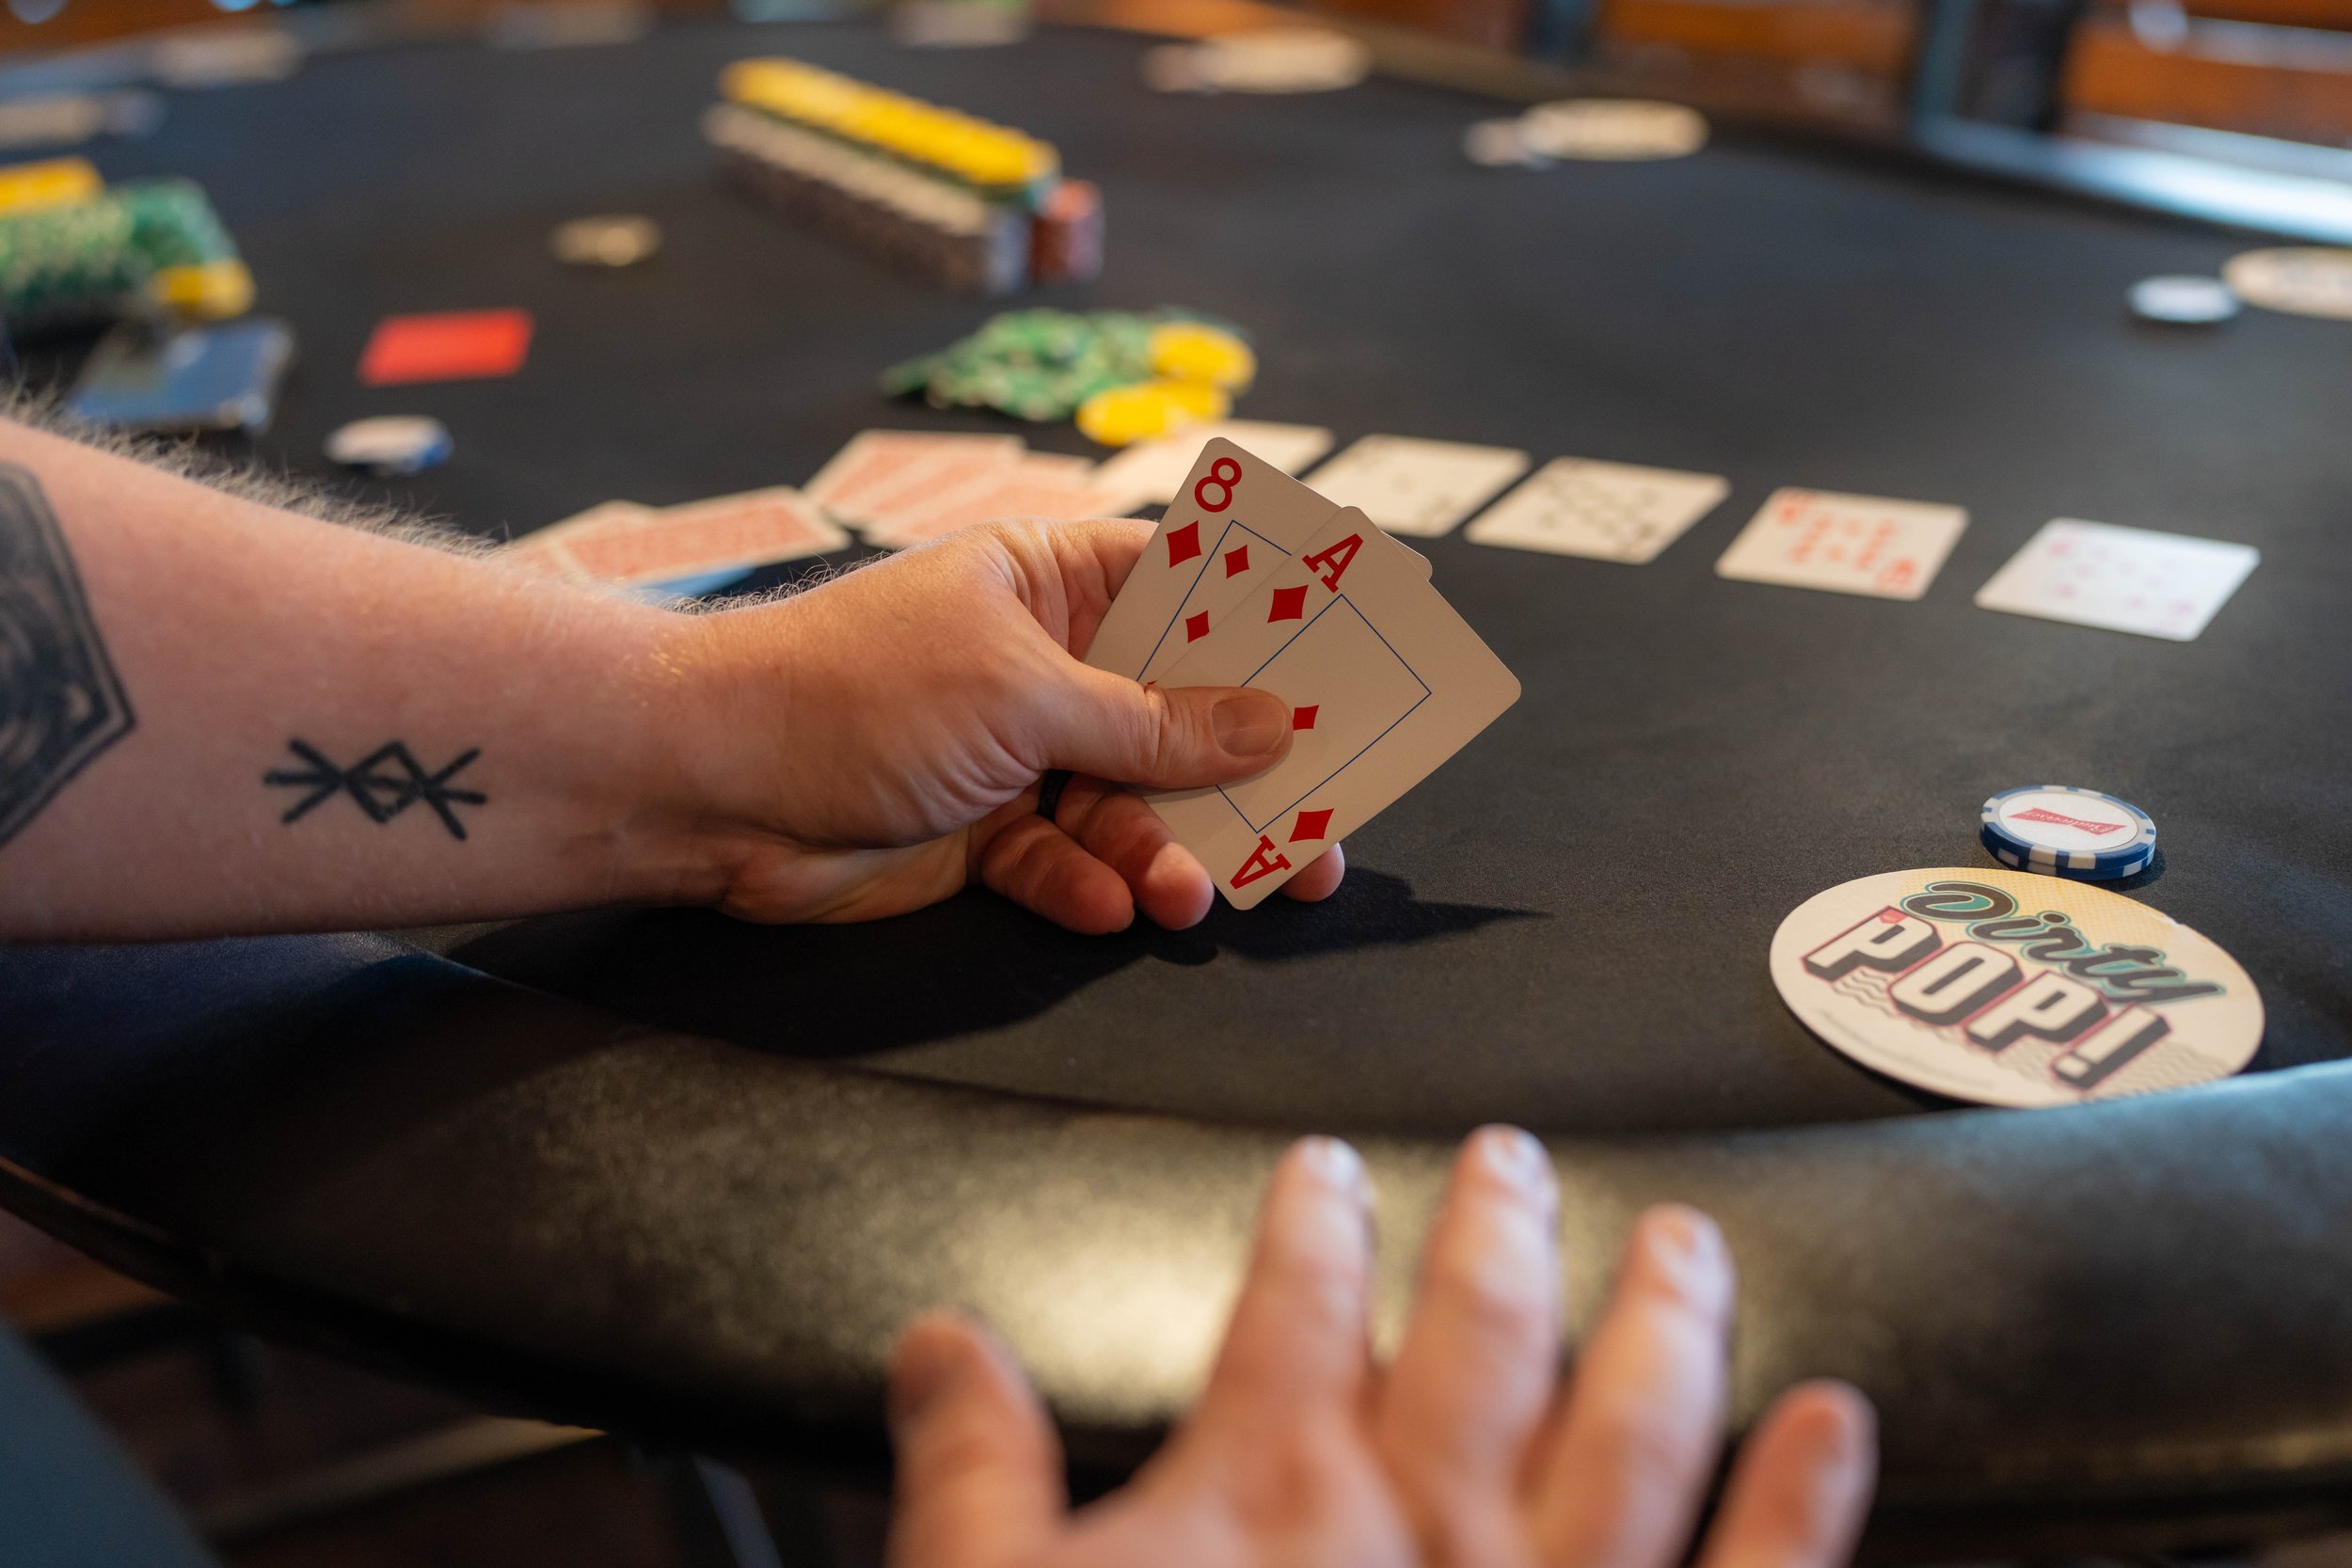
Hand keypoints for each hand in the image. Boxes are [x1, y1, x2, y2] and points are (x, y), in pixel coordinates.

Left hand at [669, 519, 1342, 930]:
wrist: (711, 783)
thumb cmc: (858, 691)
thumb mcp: (1025, 695)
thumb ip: (1152, 723)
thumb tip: (1269, 725)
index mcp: (1058, 581)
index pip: (1193, 591)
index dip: (1273, 631)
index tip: (1353, 671)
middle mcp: (1048, 662)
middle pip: (1181, 718)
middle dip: (1244, 779)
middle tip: (1320, 837)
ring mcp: (1019, 750)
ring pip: (1134, 805)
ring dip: (1169, 851)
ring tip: (1195, 895)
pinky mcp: (986, 832)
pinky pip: (1067, 860)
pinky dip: (1088, 884)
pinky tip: (1106, 903)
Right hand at [886, 1129, 1876, 1567]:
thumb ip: (974, 1477)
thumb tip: (944, 1349)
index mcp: (1278, 1495)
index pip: (1295, 1303)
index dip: (1310, 1222)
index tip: (1324, 1173)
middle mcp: (1428, 1527)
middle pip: (1480, 1331)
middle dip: (1499, 1231)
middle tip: (1515, 1160)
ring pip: (1633, 1421)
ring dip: (1663, 1318)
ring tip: (1683, 1242)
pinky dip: (1800, 1498)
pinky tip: (1833, 1423)